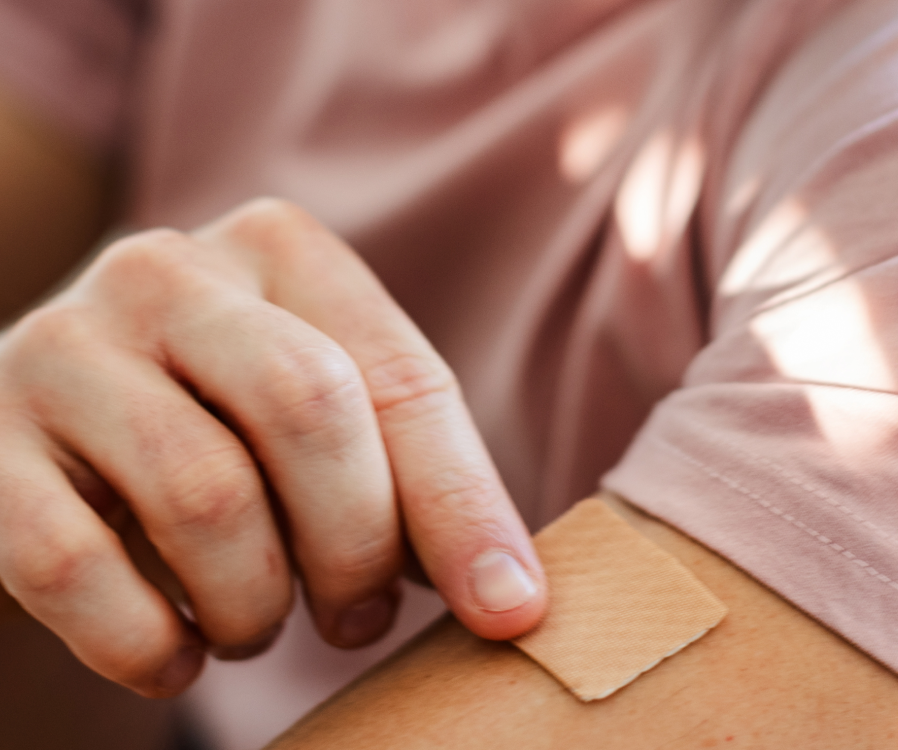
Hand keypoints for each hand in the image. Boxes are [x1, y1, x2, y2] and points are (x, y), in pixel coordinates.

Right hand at [0, 199, 546, 697]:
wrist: (60, 427)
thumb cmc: (229, 426)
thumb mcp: (325, 422)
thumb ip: (411, 479)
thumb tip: (508, 598)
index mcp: (277, 249)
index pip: (399, 382)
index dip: (463, 508)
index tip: (509, 612)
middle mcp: (165, 271)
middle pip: (309, 410)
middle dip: (355, 547)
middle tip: (355, 617)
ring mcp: (60, 347)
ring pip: (205, 497)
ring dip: (254, 603)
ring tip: (258, 623)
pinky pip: (75, 568)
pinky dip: (146, 643)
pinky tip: (174, 654)